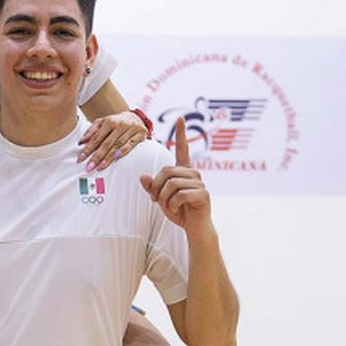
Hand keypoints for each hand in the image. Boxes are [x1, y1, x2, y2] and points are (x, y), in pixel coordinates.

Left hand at [77, 110, 147, 171]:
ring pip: (117, 146)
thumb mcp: (102, 122)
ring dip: (108, 158)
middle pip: (106, 143)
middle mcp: (120, 124)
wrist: (135, 117)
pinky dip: (123, 152)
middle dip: (97, 156)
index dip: (88, 149)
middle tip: (89, 167)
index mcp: (109, 121)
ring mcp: (131, 129)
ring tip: (100, 167)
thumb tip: (81, 142)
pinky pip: (130, 145)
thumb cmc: (116, 122)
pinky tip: (115, 159)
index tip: (81, 159)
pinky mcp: (140, 135)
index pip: (97, 138)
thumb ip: (92, 131)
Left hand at [139, 116, 213, 239]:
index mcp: (184, 171)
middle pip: (166, 171)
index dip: (180, 134)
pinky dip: (173, 205)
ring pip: (171, 184)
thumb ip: (152, 187)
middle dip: (156, 188)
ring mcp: (200, 183)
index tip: (180, 118)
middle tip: (157, 201)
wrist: (194, 228)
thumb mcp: (161, 199)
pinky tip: (178, 210)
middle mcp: (193, 173)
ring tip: (170, 207)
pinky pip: (179, 195)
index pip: (182, 149)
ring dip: (164, 199)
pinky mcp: (203, 194)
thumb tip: (142, 176)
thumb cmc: (179, 211)